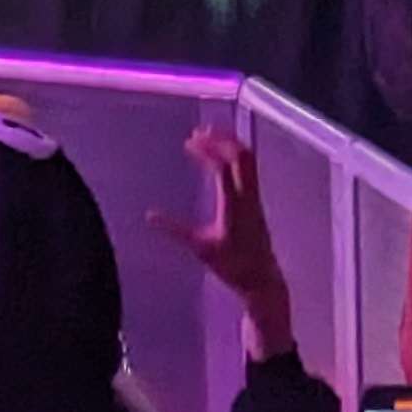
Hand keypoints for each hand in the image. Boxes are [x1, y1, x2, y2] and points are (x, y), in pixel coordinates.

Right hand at [149, 125, 293, 346]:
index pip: (222, 166)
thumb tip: (149, 216)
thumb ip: (175, 230)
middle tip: (198, 132)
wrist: (261, 279)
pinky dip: (237, 154)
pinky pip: (251, 168)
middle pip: (240, 155)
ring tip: (210, 136)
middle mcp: (248, 195)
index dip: (206, 150)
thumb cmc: (231, 265)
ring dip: (230, 143)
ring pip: (249, 159)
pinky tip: (224, 155)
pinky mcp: (257, 200)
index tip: (188, 142)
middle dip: (220, 138)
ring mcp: (255, 196)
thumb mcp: (200, 248)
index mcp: (234, 204)